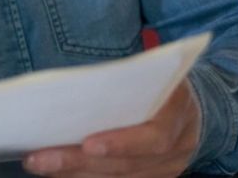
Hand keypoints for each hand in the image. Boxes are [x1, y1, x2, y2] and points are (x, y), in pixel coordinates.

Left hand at [23, 79, 201, 176]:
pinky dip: (85, 177)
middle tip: (39, 159)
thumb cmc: (163, 80)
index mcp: (178, 111)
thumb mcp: (154, 70)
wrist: (197, 106)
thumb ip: (124, 77)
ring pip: (120, 177)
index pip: (154, 136)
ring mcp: (168, 167)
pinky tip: (58, 171)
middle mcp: (178, 146)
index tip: (87, 144)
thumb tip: (71, 82)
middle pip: (127, 163)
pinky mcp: (154, 176)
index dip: (122, 143)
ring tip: (39, 164)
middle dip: (79, 162)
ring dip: (75, 173)